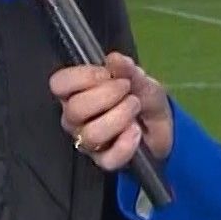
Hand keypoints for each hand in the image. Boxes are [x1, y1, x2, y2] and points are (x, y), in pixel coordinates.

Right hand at [49, 51, 174, 169]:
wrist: (161, 126)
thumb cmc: (141, 97)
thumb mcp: (140, 79)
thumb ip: (128, 69)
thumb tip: (114, 59)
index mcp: (76, 92)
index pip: (59, 84)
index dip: (83, 77)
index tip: (106, 74)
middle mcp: (75, 118)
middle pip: (74, 110)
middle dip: (106, 96)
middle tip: (127, 90)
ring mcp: (87, 141)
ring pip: (90, 135)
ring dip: (119, 118)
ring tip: (135, 107)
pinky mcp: (104, 160)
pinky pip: (108, 158)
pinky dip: (126, 144)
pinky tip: (136, 132)